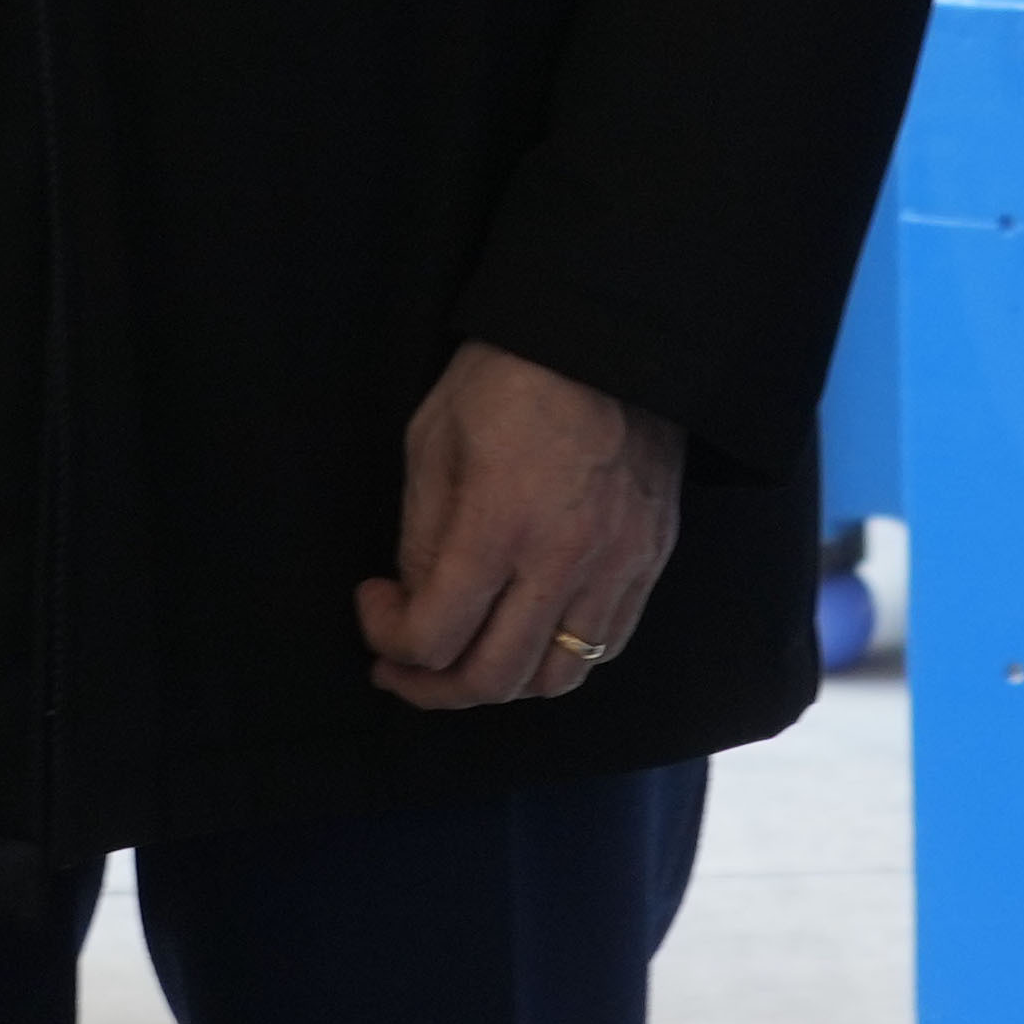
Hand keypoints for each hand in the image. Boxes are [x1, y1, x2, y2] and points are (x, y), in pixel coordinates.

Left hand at [358, 344, 683, 712]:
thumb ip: (422, 537)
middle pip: (492, 679)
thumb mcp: (433, 441)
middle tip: (403, 664)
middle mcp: (563, 559)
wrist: (607, 336)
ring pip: (556, 678)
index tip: (372, 605)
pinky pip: (605, 645)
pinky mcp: (650, 559)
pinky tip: (527, 632)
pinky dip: (558, 659)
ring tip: (466, 654)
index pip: (434, 636)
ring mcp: (616, 565)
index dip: (387, 640)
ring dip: (499, 682)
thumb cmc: (507, 375)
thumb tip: (417, 604)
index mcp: (498, 523)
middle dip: (431, 687)